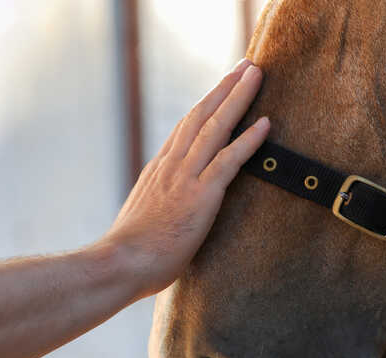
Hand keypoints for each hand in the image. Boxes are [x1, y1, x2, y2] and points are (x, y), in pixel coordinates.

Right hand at [104, 60, 269, 297]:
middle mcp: (171, 166)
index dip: (205, 106)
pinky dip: (248, 140)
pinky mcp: (200, 196)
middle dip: (224, 88)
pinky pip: (228, 161)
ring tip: (256, 74)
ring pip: (215, 128)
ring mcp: (185, 178)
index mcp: (158, 171)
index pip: (184, 129)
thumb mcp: (141, 220)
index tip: (220, 89)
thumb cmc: (129, 254)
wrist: (119, 264)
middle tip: (245, 66)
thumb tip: (162, 211)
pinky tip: (266, 123)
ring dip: (238, 98)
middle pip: (200, 116)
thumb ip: (155, 207)